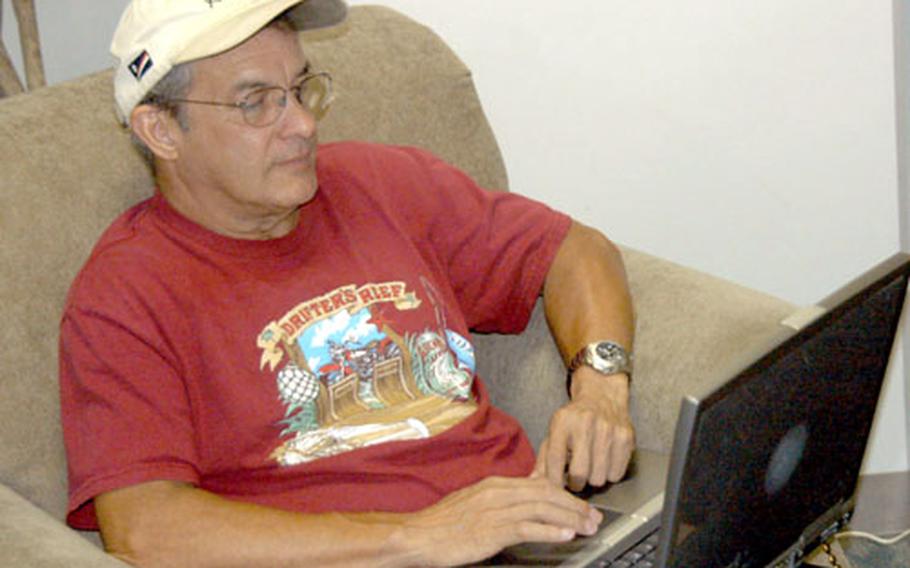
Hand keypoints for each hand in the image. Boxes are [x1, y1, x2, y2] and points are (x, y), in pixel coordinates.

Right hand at [405, 476, 602, 565]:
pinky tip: (565, 534)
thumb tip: (522, 503)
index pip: (538, 484)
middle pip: (546, 494)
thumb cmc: (443, 525)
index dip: (564, 494)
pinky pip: (527, 527)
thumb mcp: (474, 504)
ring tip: (588, 526)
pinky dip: (550, 530)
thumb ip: (499, 501)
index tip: (581, 505)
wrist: (418, 535)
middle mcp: (498, 492)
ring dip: (569, 517)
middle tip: (594, 516)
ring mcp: (495, 510)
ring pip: (542, 508)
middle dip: (574, 505)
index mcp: (495, 485)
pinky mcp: (492, 530)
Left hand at [534, 368, 634, 490]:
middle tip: (576, 480)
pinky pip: (617, 474)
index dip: (554, 480)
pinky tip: (605, 462)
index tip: (556, 486)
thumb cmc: (575, 420)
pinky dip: (610, 474)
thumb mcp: (555, 432)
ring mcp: (608, 429)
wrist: (602, 396)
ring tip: (591, 468)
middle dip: (576, 483)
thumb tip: (535, 481)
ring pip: (599, 477)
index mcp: (563, 422)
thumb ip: (544, 458)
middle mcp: (585, 423)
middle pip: (580, 473)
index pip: (555, 459)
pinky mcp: (626, 437)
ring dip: (594, 479)